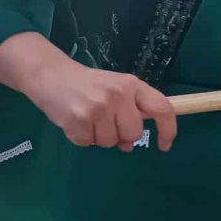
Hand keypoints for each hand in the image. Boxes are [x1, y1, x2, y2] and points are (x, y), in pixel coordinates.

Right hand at [26, 60, 176, 151]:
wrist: (52, 75)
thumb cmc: (90, 85)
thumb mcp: (117, 89)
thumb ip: (130, 113)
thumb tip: (129, 145)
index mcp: (133, 85)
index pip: (162, 108)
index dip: (168, 129)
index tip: (165, 145)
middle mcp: (119, 94)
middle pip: (134, 133)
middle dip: (122, 135)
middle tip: (107, 122)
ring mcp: (98, 107)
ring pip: (110, 142)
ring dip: (100, 137)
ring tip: (90, 119)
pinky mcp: (78, 119)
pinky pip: (88, 143)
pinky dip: (82, 138)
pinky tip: (77, 122)